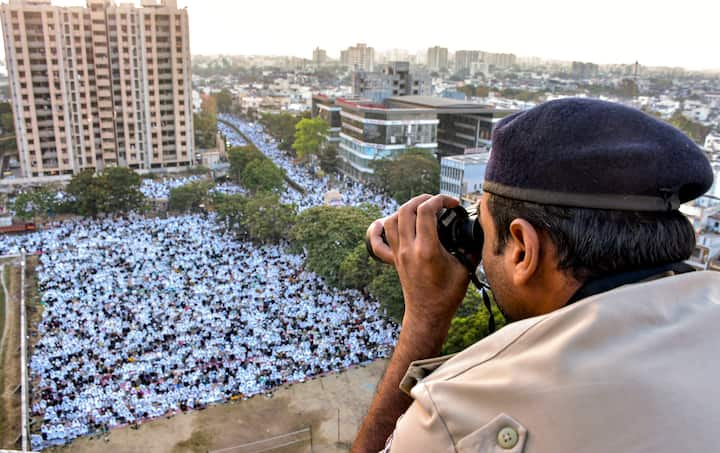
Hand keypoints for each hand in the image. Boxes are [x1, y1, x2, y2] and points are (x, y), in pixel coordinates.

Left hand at [381, 194, 470, 327]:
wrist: (428, 314)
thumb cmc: (447, 295)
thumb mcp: (465, 268)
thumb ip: (472, 248)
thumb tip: (478, 231)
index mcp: (427, 249)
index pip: (426, 211)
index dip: (441, 200)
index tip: (453, 204)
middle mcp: (409, 249)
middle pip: (406, 210)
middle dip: (423, 199)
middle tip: (437, 202)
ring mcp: (398, 254)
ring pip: (391, 220)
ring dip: (405, 209)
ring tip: (419, 209)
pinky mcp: (394, 260)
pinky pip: (378, 243)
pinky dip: (377, 230)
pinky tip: (382, 223)